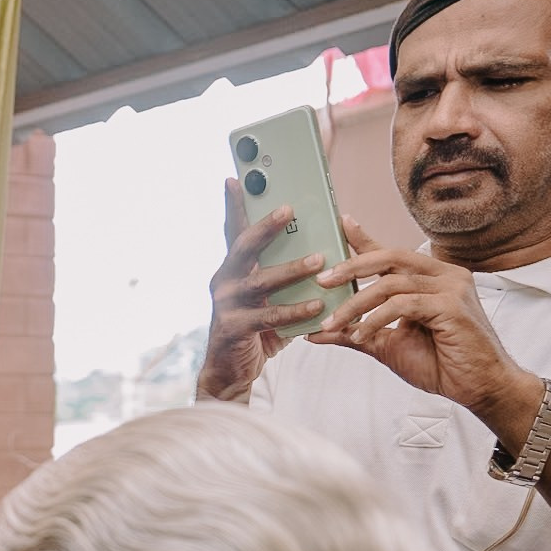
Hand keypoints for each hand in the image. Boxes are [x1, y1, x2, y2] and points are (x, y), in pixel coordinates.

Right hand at [198, 181, 328, 399]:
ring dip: (292, 268)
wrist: (231, 372)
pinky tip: (316, 307)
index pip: (234, 231)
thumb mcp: (270, 297)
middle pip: (243, 246)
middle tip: (289, 208)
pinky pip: (267, 316)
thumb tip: (326, 246)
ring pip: (260, 280)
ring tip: (321, 258)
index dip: (234, 205)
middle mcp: (224, 281)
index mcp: (233, 269)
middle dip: (266, 225)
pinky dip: (293, 311)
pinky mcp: (232, 328)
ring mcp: (225, 304)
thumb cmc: (256, 329)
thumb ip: (286, 275)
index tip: (236, 178)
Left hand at [307, 216, 540, 435]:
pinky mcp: (452, 305)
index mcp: (431, 278)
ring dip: (355, 304)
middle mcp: (444, 275)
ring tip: (332, 324)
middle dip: (352, 267)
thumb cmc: (439, 363)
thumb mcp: (387, 345)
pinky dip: (376, 319)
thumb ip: (354, 333)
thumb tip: (314, 333)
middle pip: (391, 256)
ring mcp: (451, 287)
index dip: (365, 239)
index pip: (392, 254)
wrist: (477, 386)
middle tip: (321, 280)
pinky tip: (360, 335)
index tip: (341, 223)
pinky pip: (403, 304)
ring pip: (391, 283)